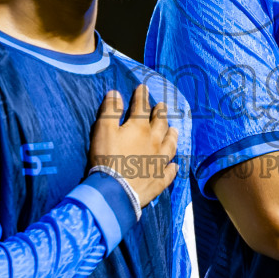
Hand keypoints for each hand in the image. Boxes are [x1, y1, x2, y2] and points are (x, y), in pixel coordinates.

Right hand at [88, 84, 178, 208]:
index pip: (141, 108)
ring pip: (170, 145)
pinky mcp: (159, 180)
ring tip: (174, 130)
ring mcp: (159, 162)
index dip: (141, 96)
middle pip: (160, 124)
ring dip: (172, 136)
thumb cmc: (107, 158)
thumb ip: (110, 111)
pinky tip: (174, 165)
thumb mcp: (103, 130)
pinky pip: (169, 172)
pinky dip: (172, 167)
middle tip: (162, 106)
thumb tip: (116, 93)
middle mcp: (154, 142)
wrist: (116, 190)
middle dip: (160, 113)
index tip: (143, 87)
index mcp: (139, 128)